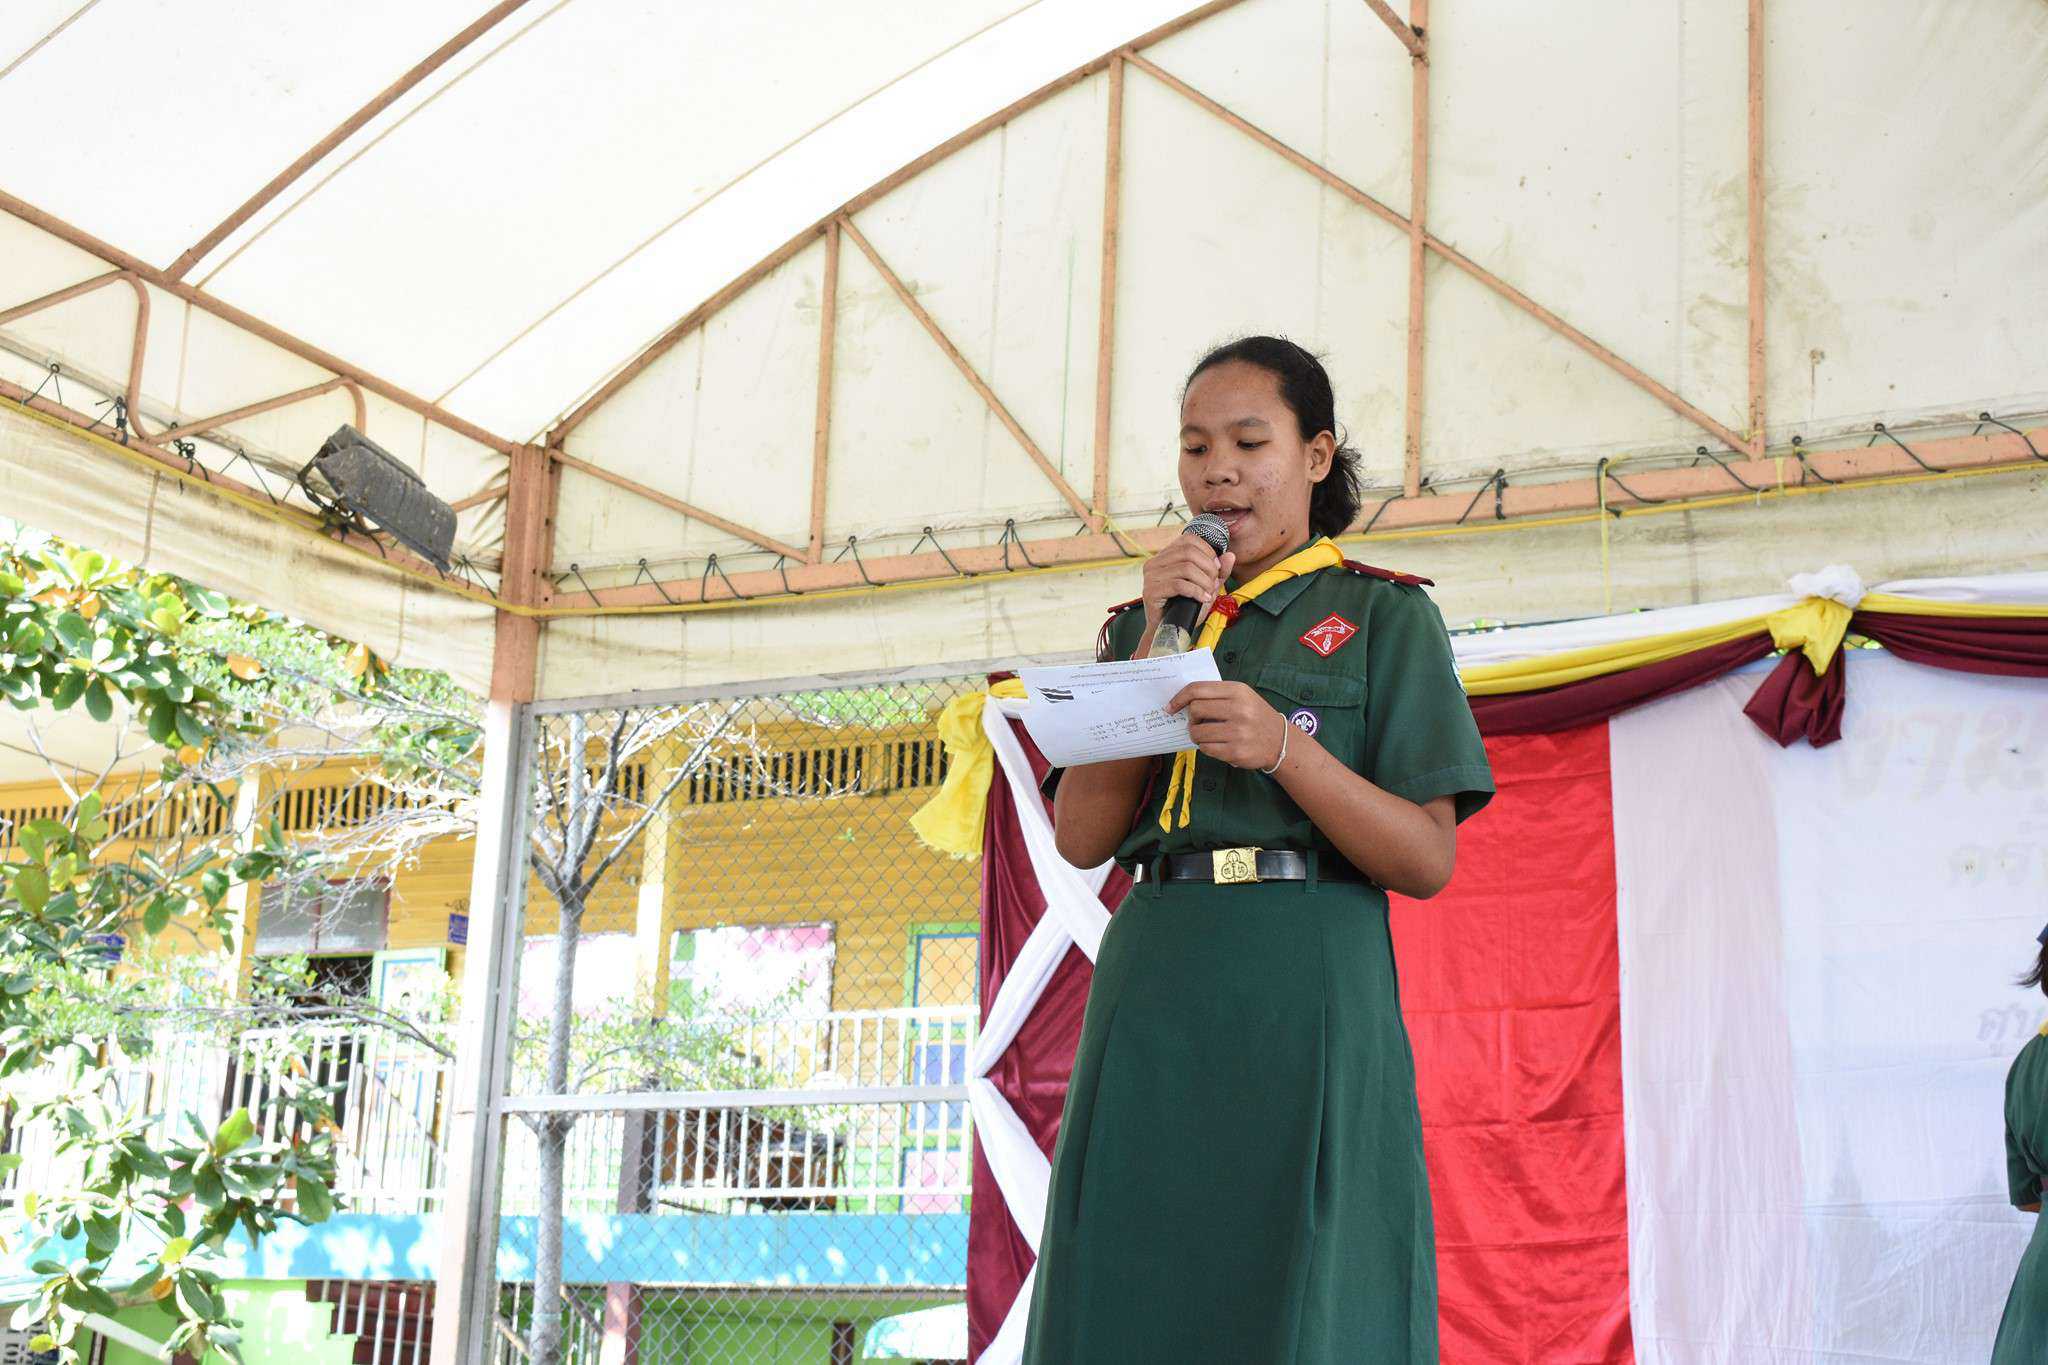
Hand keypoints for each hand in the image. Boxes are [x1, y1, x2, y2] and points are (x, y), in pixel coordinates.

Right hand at [1140, 536, 1236, 636]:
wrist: (1170, 631)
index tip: (1216, 569)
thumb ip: (1218, 572)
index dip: (1207, 551)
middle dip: (1208, 567)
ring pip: (1186, 567)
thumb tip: (1230, 555)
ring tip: (1208, 593)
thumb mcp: (1206, 587)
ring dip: (1204, 581)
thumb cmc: (1186, 608)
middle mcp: (1155, 562)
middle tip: (1214, 583)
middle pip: (1188, 551)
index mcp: (1165, 556)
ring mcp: (1151, 576)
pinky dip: (1196, 591)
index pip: (1188, 539)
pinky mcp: (1151, 591)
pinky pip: (1179, 584)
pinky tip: (1202, 599)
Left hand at [1166, 682, 1287, 769]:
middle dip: (1191, 718)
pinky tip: (1216, 744)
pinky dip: (1206, 747)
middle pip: (1195, 709)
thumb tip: (1182, 701)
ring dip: (1196, 734)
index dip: (1179, 698)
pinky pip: (1206, 748)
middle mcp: (1239, 710)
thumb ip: (1216, 695)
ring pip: (1197, 732)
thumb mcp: (1242, 696)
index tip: (1170, 707)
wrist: (1280, 741)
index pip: (1198, 689)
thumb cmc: (1254, 716)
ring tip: (1206, 734)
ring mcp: (1238, 732)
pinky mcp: (1236, 752)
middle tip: (1198, 722)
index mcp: (1238, 691)